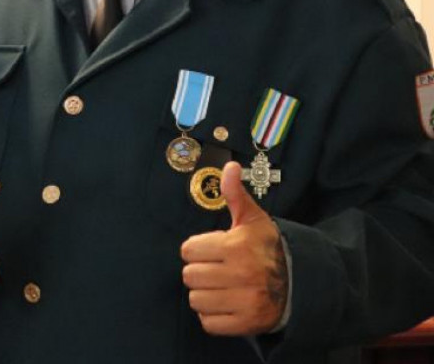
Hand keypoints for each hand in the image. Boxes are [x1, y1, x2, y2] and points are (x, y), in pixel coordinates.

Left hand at [180, 161, 287, 335]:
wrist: (302, 283)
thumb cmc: (269, 248)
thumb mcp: (253, 219)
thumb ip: (235, 194)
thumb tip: (229, 167)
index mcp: (236, 247)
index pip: (188, 250)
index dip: (197, 250)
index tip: (211, 251)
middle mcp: (240, 274)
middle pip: (189, 276)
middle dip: (200, 272)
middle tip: (217, 270)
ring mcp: (244, 301)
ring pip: (196, 300)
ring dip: (205, 295)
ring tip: (222, 287)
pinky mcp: (246, 323)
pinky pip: (209, 323)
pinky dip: (214, 316)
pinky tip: (227, 304)